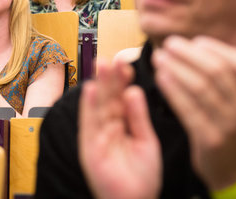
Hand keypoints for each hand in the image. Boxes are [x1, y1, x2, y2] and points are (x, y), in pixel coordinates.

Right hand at [78, 59, 161, 198]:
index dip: (123, 81)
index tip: (126, 63)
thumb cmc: (142, 177)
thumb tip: (134, 90)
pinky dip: (89, 106)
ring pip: (99, 106)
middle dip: (110, 77)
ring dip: (99, 84)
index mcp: (121, 125)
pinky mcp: (90, 147)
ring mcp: (97, 136)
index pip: (121, 98)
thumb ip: (139, 117)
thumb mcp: (146, 142)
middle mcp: (107, 127)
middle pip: (109, 97)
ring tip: (101, 63)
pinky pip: (89, 123)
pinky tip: (91, 88)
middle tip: (112, 57)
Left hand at [154, 36, 235, 189]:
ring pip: (200, 88)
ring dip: (176, 68)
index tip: (195, 41)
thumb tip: (199, 45)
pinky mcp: (211, 140)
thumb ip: (225, 76)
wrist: (232, 170)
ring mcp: (232, 126)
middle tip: (170, 44)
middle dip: (189, 54)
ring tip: (158, 58)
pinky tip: (160, 78)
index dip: (215, 48)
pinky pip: (188, 109)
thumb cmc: (230, 126)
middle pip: (216, 72)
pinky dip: (173, 90)